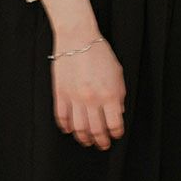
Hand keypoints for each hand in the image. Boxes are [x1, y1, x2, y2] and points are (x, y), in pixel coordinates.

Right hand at [50, 32, 125, 150]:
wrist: (77, 36)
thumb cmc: (99, 52)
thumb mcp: (117, 72)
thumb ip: (119, 94)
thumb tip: (118, 112)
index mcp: (110, 94)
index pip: (115, 124)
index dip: (116, 133)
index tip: (115, 135)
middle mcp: (93, 99)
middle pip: (97, 131)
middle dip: (101, 141)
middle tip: (102, 144)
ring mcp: (75, 98)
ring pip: (79, 128)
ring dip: (84, 138)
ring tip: (87, 141)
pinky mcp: (60, 93)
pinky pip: (62, 117)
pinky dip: (65, 127)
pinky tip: (69, 129)